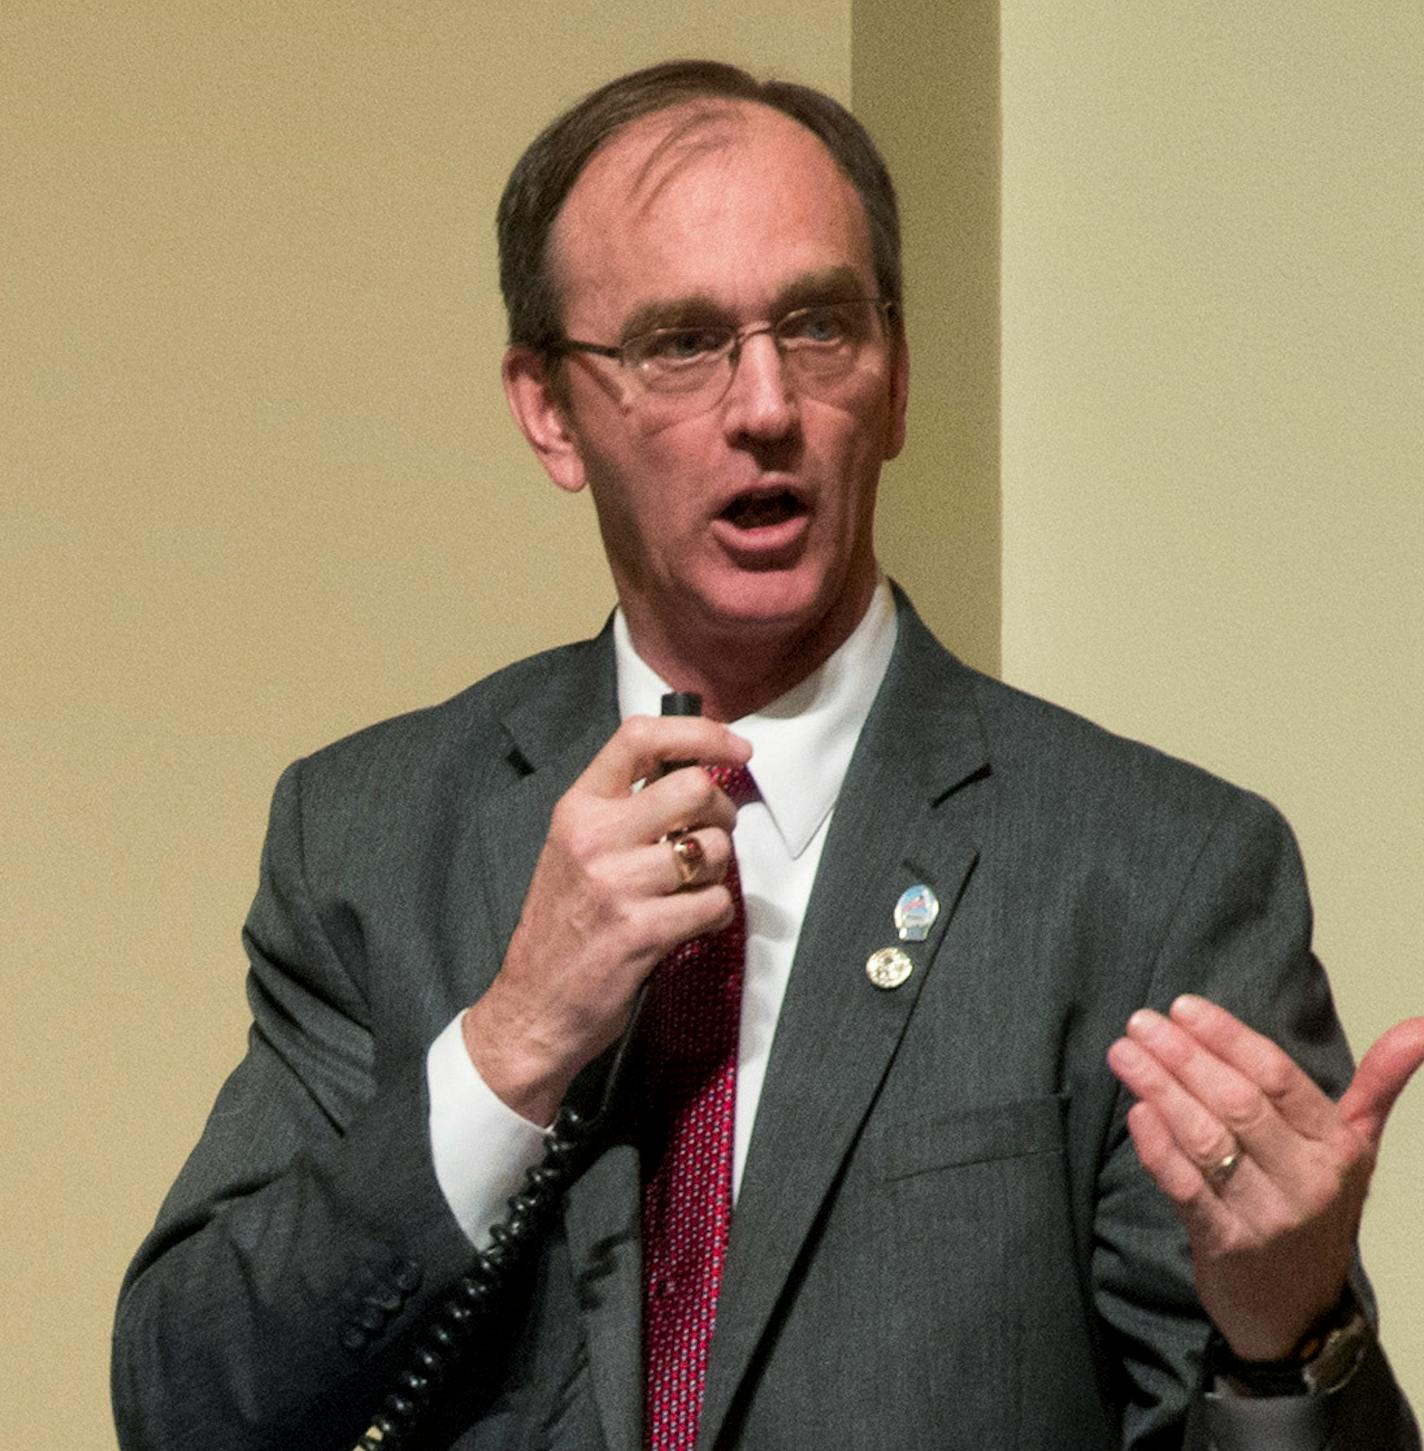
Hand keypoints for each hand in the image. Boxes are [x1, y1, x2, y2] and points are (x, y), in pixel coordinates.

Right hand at [465, 713, 752, 1124]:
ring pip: (714, 848)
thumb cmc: (562, 925)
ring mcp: (617, 885)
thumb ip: (624, 809)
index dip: (701, 733)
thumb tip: (695, 772)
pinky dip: (715, 913)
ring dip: (719, 870)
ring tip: (691, 887)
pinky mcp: (641, 931)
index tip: (735, 747)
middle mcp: (594, 838)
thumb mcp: (575, 849)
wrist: (531, 1006)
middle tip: (714, 834)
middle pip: (694, 788)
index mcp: (578, 808)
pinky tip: (691, 922)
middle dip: (722, 811)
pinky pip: (714, 903)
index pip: (641, 737)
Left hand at [1107, 994, 1423, 1359]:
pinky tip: (1136, 1111)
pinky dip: (1157, 1147)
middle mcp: (1307, 1180)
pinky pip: (1185, 1188)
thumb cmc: (1319, 1208)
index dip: (1227, 1037)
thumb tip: (1420, 1024)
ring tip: (1124, 1053)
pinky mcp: (1225, 1245)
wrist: (1300, 1309)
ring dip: (1160, 1090)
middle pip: (1238, 1102)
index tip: (1182, 1006)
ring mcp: (1266, 1215)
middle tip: (1140, 1022)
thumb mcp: (1356, 1146)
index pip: (1278, 1077)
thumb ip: (1379, 1082)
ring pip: (1207, 1140)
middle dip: (1183, 1056)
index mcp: (1336, 1146)